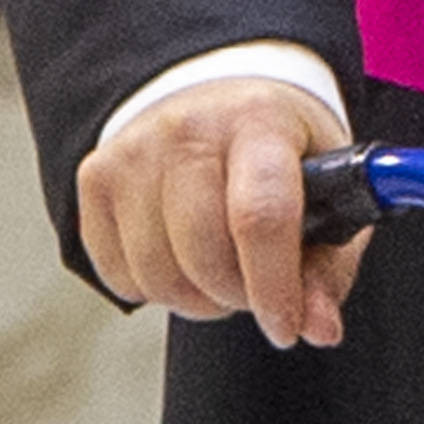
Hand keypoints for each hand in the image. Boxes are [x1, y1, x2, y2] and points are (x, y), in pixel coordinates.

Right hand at [76, 76, 363, 346]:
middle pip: (203, 253)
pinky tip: (183, 259)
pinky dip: (156, 289)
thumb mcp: (329, 187)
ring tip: (224, 274)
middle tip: (257, 292)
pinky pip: (118, 275)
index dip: (274, 286)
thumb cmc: (282, 147)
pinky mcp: (94, 179)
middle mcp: (189, 128)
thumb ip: (328, 265)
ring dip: (197, 299)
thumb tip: (319, 329)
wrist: (218, 94)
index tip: (287, 327)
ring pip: (157, 274)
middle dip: (236, 296)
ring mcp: (133, 152)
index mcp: (260, 120)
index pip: (260, 215)